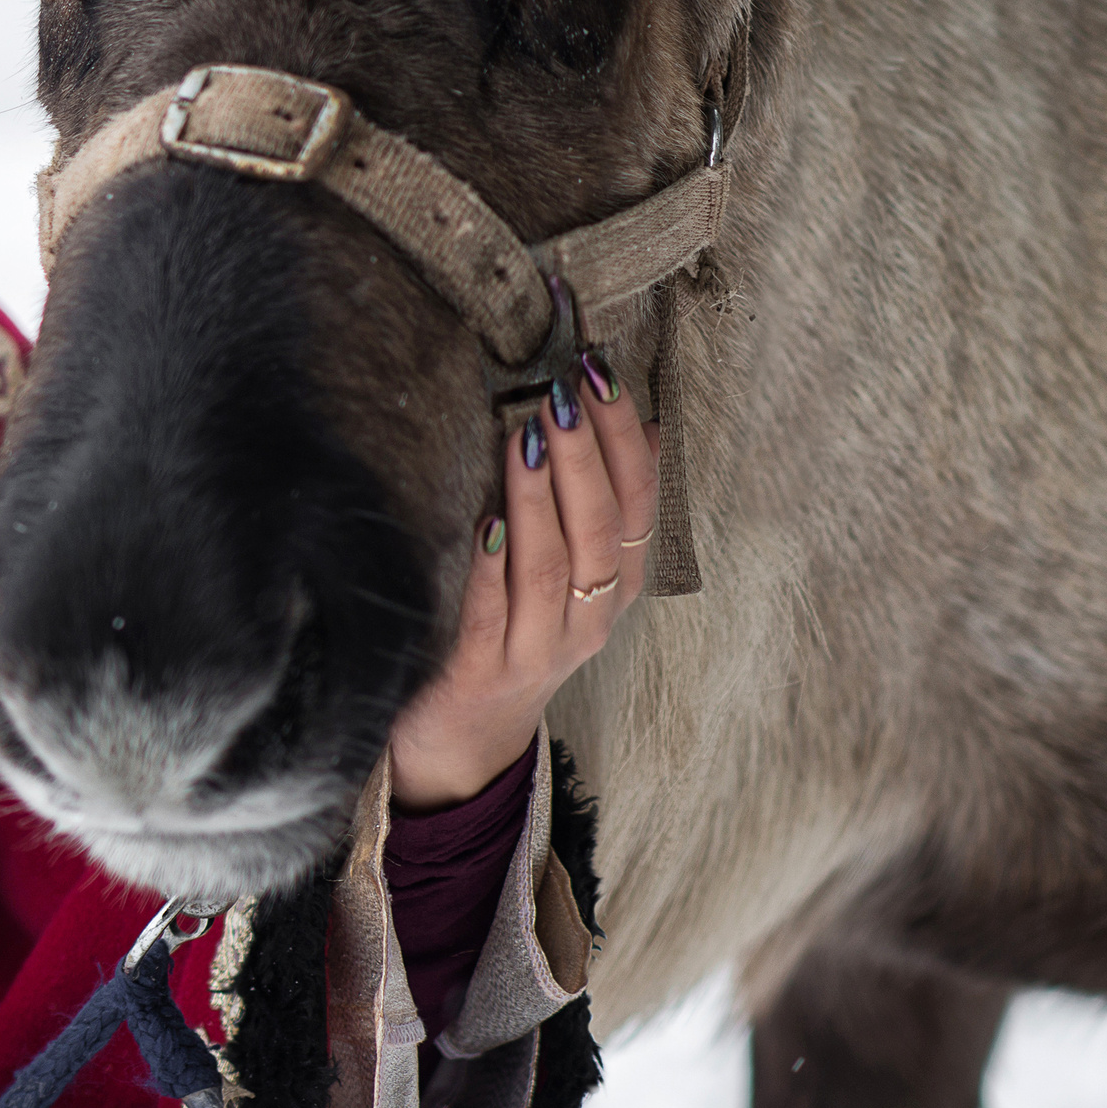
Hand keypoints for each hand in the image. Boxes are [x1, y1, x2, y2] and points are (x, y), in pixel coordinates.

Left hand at [389, 351, 660, 811]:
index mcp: (616, 582)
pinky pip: (492, 612)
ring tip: (527, 437)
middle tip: (564, 388)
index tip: (598, 369)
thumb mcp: (565, 566)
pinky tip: (483, 521)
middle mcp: (590, 616)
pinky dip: (492, 565)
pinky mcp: (483, 671)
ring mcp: (540, 648)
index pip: (637, 499)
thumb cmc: (512, 631)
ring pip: (554, 565)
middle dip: (586, 452)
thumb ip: (596, 502)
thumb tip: (641, 423)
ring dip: (542, 497)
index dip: (623, 433)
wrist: (465, 738)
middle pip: (603, 527)